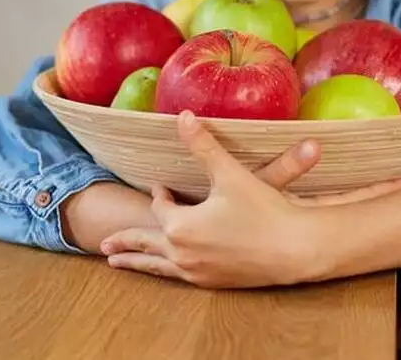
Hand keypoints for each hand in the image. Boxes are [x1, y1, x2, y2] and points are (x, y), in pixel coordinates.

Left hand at [99, 110, 400, 287]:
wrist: (295, 249)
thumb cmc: (264, 209)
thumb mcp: (230, 173)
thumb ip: (203, 145)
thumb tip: (182, 116)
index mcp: (180, 226)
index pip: (161, 206)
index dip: (160, 195)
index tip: (161, 186)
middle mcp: (183, 253)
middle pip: (146, 243)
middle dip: (126, 241)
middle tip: (104, 245)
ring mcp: (197, 272)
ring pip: (158, 267)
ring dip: (137, 263)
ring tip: (116, 264)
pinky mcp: (214, 283)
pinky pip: (178, 278)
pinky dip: (163, 273)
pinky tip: (168, 273)